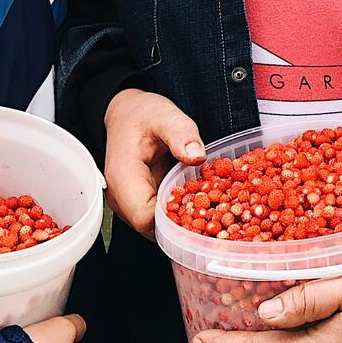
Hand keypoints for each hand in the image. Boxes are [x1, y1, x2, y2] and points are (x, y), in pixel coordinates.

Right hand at [103, 89, 202, 236]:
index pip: (145, 218)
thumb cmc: (141, 114)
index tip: (205, 210)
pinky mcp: (140, 203)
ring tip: (214, 210)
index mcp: (123, 179)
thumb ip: (181, 133)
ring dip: (184, 222)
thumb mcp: (164, 115)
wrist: (127, 113)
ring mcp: (129, 204)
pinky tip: (203, 205)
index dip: (175, 221)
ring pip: (157, 228)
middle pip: (152, 229)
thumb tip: (197, 155)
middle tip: (220, 214)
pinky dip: (180, 215)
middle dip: (184, 225)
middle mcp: (121, 198)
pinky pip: (159, 219)